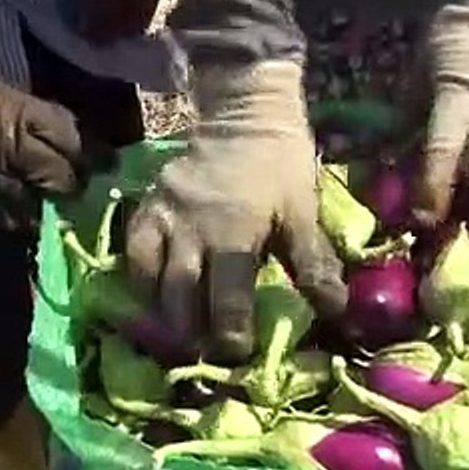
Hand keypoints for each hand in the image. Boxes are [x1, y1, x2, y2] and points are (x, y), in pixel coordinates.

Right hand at [0, 61, 97, 228]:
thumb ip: (33, 113)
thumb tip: (67, 133)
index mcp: (19, 115)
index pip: (71, 140)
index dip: (95, 154)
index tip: (110, 162)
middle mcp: (11, 151)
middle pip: (61, 178)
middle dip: (78, 183)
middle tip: (89, 186)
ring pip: (39, 206)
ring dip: (55, 207)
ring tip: (65, 205)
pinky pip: (10, 221)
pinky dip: (26, 219)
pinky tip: (33, 216)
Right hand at [125, 61, 347, 362]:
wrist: (244, 113)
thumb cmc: (280, 166)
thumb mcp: (302, 212)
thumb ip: (313, 264)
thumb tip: (336, 311)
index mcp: (234, 233)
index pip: (227, 296)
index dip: (230, 332)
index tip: (235, 354)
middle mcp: (192, 230)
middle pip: (181, 294)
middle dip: (189, 332)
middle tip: (199, 357)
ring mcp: (164, 217)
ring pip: (150, 277)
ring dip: (160, 313)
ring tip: (173, 337)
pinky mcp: (147, 206)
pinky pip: (132, 250)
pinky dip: (139, 280)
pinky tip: (150, 299)